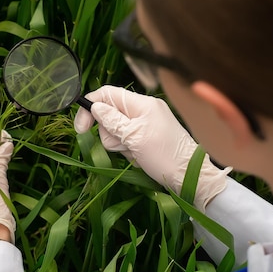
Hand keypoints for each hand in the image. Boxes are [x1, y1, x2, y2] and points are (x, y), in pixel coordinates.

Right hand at [74, 86, 230, 211]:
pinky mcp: (146, 137)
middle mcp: (143, 109)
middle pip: (108, 113)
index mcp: (142, 103)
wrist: (191, 177)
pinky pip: (126, 139)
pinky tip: (136, 156)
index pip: (107, 94)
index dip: (90, 107)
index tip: (81, 129)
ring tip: (132, 153)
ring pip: (115, 129)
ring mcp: (145, 123)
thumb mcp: (134, 138)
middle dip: (107, 132)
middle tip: (121, 145)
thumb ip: (112, 120)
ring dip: (117, 143)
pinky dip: (126, 148)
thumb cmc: (165, 156)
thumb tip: (95, 106)